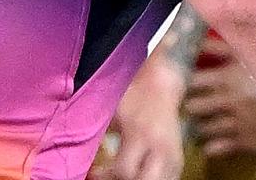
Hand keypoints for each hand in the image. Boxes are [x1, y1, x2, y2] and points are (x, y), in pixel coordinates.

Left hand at [92, 56, 185, 179]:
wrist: (161, 85)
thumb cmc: (132, 96)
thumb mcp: (112, 113)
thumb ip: (98, 137)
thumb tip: (77, 157)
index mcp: (140, 134)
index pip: (124, 170)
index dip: (105, 176)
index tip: (94, 173)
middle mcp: (161, 146)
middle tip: (111, 176)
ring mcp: (173, 152)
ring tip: (125, 175)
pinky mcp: (179, 157)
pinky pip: (170, 177)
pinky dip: (154, 179)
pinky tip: (141, 175)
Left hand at [184, 37, 255, 158]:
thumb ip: (224, 44)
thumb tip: (201, 34)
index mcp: (226, 78)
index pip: (189, 80)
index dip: (184, 78)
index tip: (184, 76)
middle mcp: (225, 102)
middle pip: (192, 106)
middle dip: (190, 102)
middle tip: (191, 97)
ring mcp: (233, 124)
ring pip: (201, 128)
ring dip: (200, 123)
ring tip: (203, 116)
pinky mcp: (244, 141)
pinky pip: (216, 147)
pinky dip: (211, 143)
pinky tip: (213, 137)